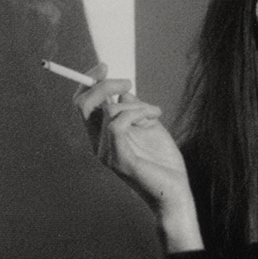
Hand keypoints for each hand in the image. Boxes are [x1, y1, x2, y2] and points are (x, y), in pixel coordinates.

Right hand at [75, 77, 203, 253]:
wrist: (175, 192)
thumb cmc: (162, 160)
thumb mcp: (146, 124)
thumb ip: (130, 107)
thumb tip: (121, 90)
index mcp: (101, 136)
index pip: (82, 105)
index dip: (88, 82)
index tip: (103, 67)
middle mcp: (98, 145)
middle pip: (82, 105)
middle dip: (102, 85)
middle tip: (126, 82)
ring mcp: (106, 154)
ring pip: (108, 111)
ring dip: (136, 104)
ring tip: (154, 112)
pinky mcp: (119, 159)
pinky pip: (118, 124)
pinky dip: (138, 113)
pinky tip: (155, 117)